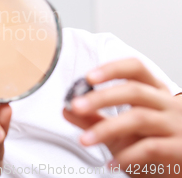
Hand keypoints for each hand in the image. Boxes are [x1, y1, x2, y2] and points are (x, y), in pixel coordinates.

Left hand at [63, 58, 181, 176]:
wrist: (178, 173)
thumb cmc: (153, 147)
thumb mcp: (119, 132)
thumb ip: (94, 119)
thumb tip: (66, 109)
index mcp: (154, 92)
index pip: (135, 69)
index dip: (112, 69)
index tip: (88, 77)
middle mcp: (168, 104)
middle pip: (134, 91)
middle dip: (101, 97)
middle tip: (76, 106)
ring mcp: (177, 125)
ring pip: (139, 118)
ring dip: (107, 129)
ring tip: (85, 140)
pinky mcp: (181, 149)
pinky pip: (152, 148)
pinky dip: (128, 156)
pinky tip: (111, 163)